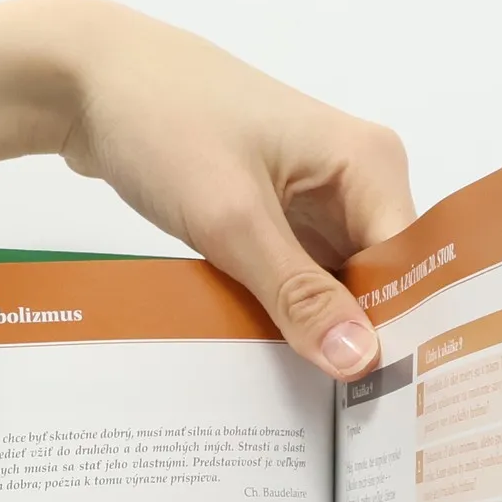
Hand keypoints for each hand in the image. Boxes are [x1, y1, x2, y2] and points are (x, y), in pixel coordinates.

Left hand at [51, 0, 414, 378]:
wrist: (91, 83)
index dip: (401, 332)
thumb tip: (359, 357)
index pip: (411, 267)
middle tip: (351, 417)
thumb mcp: (233, 220)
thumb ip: (298, 294)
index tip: (385, 398)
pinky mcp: (277, 220)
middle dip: (360, 341)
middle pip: (379, 284)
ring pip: (337, 291)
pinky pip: (298, 283)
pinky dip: (285, 317)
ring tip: (316, 399)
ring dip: (319, 335)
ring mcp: (314, 202)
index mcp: (369, 164)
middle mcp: (355, 182)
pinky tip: (276, 359)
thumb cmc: (165, 122)